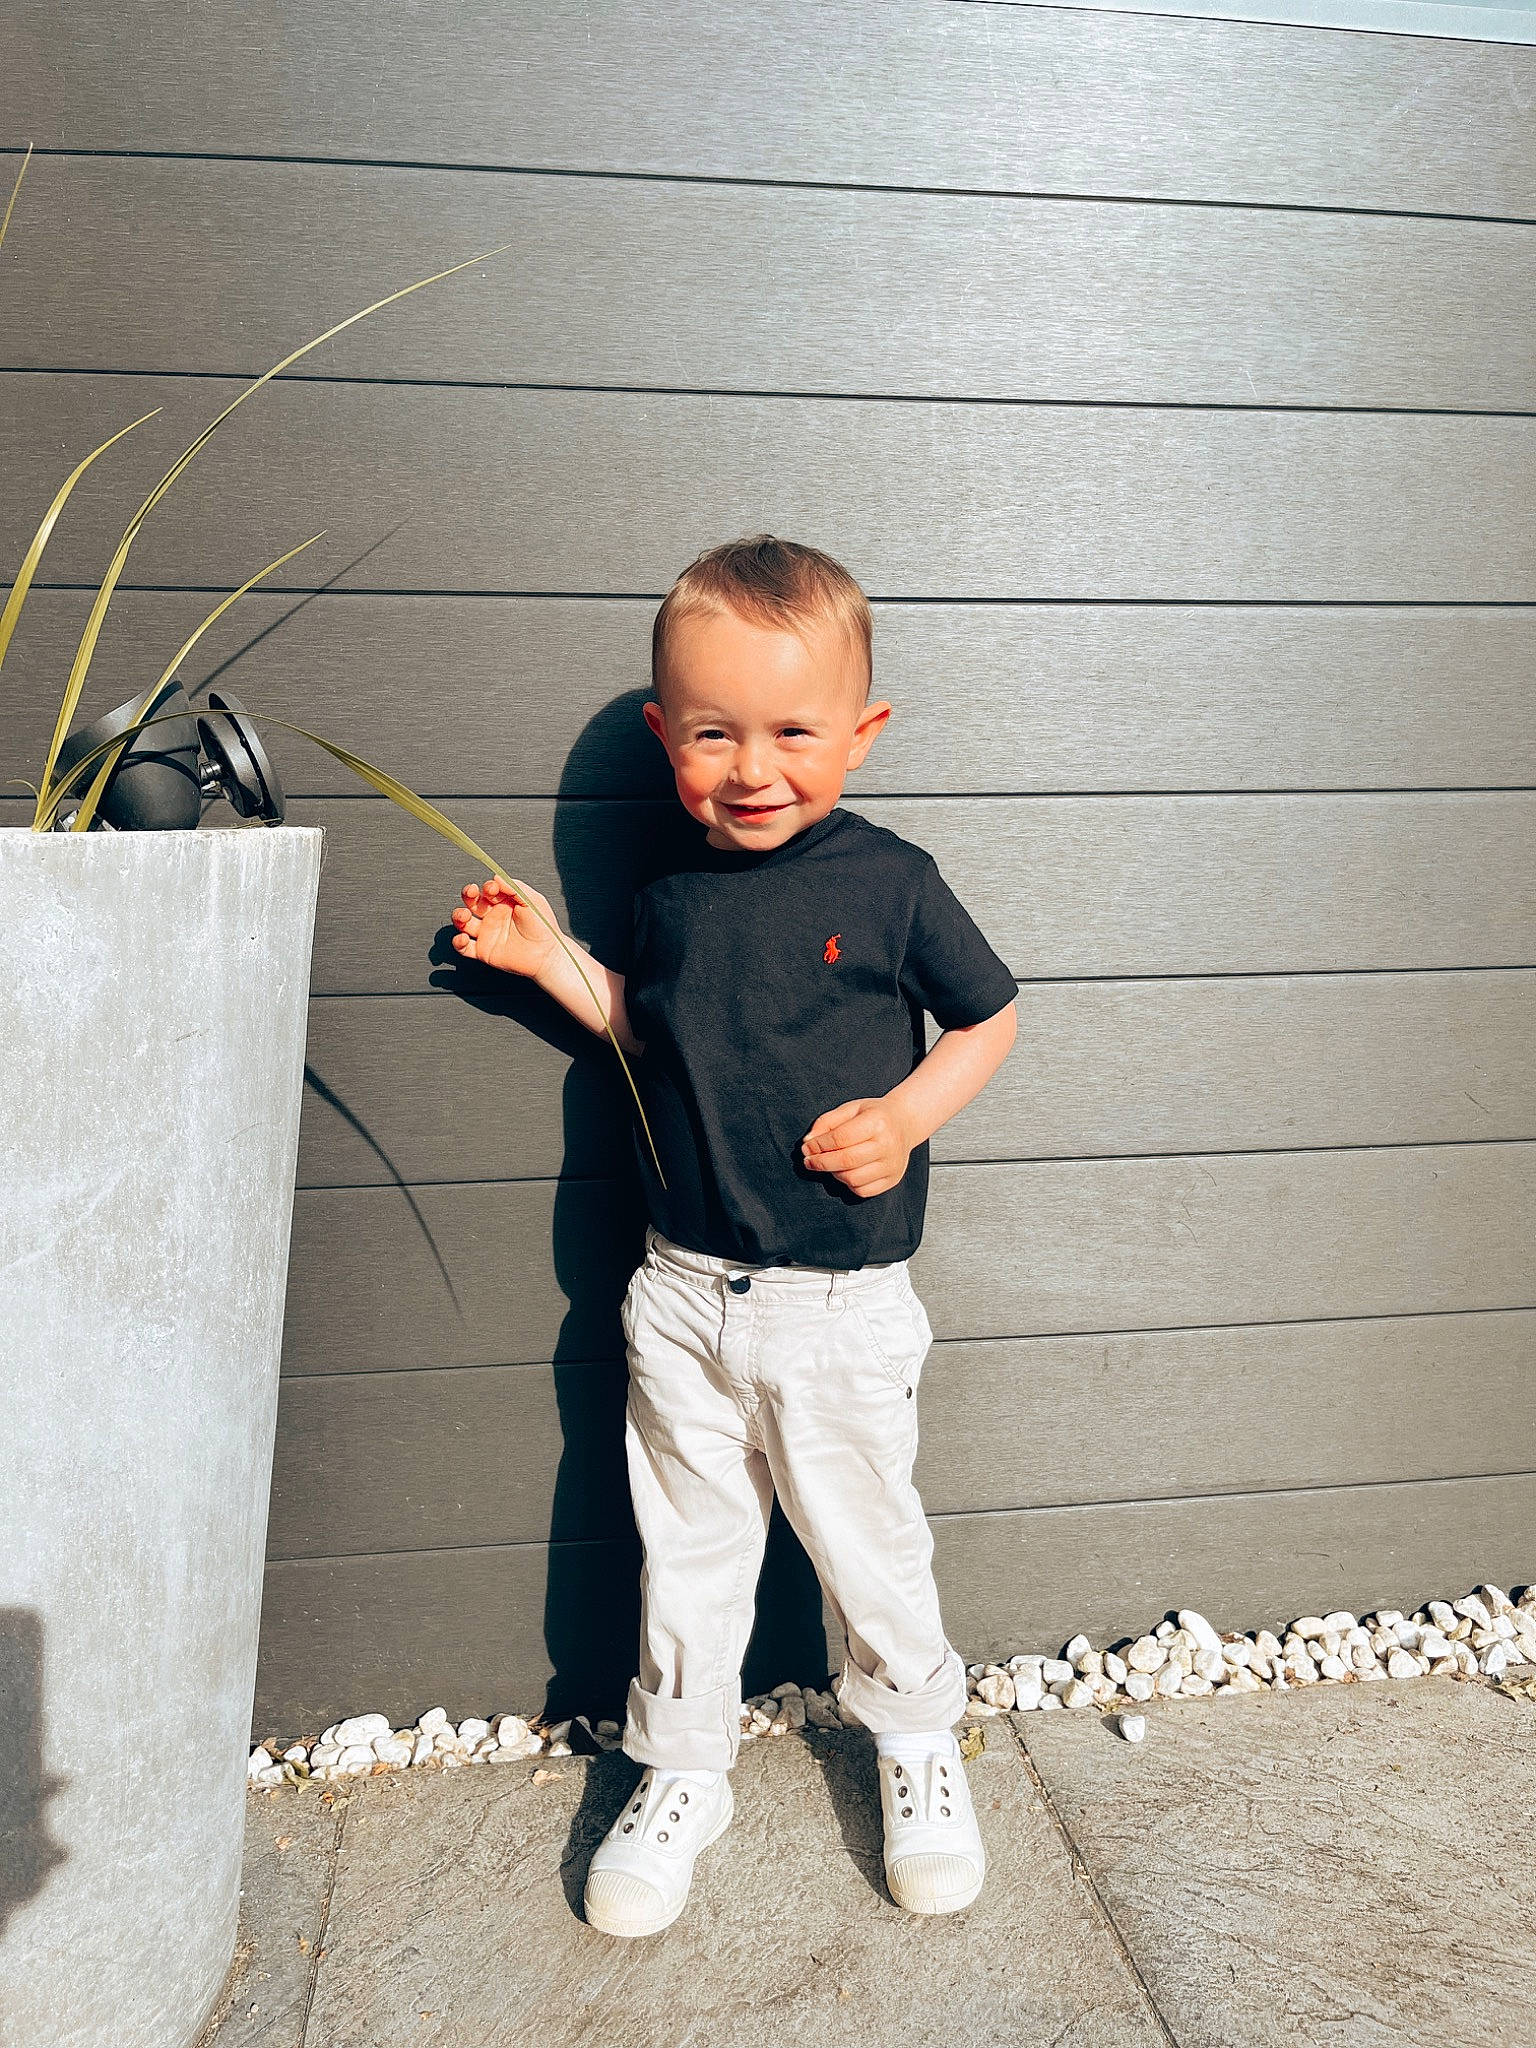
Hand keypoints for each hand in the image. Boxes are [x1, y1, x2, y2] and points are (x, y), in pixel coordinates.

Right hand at [450, 874, 559, 978]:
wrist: (547, 954)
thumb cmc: (544, 927)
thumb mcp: (532, 901)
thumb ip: (515, 887)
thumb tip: (496, 877)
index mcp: (505, 904)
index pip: (488, 890)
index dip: (487, 887)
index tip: (493, 888)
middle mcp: (494, 917)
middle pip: (472, 902)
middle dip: (468, 895)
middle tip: (471, 892)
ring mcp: (487, 934)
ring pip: (463, 922)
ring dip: (458, 915)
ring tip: (464, 915)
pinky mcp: (484, 951)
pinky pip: (464, 947)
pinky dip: (458, 942)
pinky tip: (462, 937)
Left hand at [800, 1096, 915, 1198]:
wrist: (905, 1123)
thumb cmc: (874, 1115)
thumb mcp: (851, 1109)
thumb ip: (826, 1122)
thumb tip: (808, 1142)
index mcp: (877, 1122)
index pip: (841, 1138)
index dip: (818, 1145)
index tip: (806, 1147)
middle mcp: (888, 1144)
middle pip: (845, 1160)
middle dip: (820, 1162)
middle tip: (808, 1160)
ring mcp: (892, 1165)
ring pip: (852, 1178)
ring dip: (833, 1173)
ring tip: (829, 1164)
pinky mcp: (892, 1179)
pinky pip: (863, 1191)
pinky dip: (848, 1184)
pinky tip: (845, 1172)